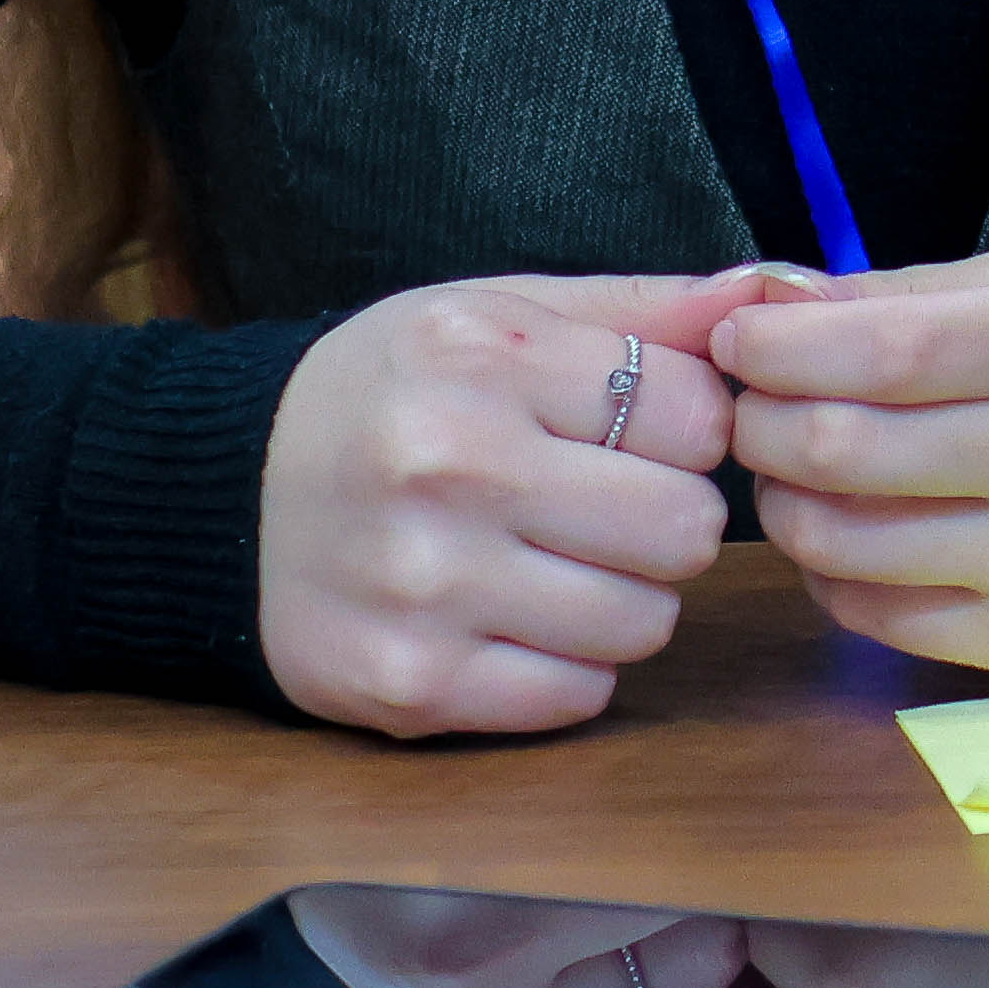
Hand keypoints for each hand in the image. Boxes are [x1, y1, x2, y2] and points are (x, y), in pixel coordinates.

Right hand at [255, 271, 757, 738]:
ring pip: (644, 623)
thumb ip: (638, 310)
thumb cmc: (389, 396)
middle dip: (667, 522)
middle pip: (685, 528)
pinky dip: (566, 667)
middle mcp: (450, 466)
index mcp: (483, 356)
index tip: (637, 435)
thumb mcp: (495, 314)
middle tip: (606, 508)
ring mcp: (425, 587)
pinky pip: (577, 696)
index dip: (686, 430)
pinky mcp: (409, 685)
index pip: (697, 414)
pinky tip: (509, 620)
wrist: (223, 494)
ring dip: (622, 600)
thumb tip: (765, 292)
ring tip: (553, 562)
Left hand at [716, 253, 988, 683]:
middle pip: (849, 447)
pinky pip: (873, 612)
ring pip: (844, 540)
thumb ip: (893, 297)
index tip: (735, 341)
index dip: (786, 348)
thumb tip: (761, 305)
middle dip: (763, 425)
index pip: (891, 350)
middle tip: (750, 413)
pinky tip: (844, 534)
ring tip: (789, 473)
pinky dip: (828, 573)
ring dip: (782, 504)